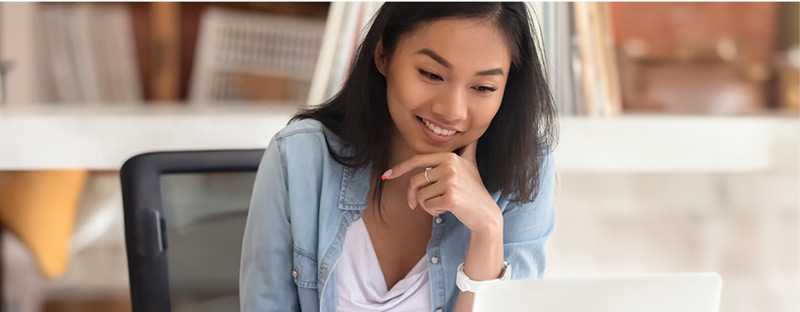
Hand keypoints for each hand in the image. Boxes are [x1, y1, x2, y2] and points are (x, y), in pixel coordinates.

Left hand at [381, 140, 501, 233]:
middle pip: (415, 180)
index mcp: (449, 157)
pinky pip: (427, 206)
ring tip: (441, 204)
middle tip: (414, 204)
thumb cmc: (474, 190)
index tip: (387, 175)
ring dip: (425, 205)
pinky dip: (432, 211)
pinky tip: (446, 210)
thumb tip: (472, 135)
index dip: (400, 168)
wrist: (486, 213)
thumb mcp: (471, 165)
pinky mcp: (450, 198)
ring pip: (420, 195)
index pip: (417, 160)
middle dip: (412, 195)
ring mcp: (451, 182)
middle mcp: (450, 166)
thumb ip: (467, 149)